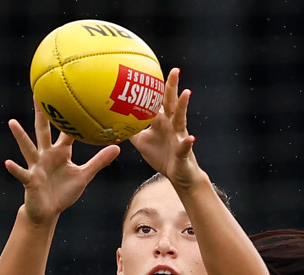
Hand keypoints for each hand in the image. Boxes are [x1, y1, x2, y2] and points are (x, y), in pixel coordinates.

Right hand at [5, 98, 119, 225]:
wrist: (48, 211)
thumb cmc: (64, 192)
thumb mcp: (84, 176)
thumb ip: (99, 161)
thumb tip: (117, 147)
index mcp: (60, 152)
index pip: (66, 130)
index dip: (68, 115)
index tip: (69, 95)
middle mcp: (46, 155)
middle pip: (43, 131)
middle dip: (41, 114)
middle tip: (37, 92)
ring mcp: (36, 166)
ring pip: (28, 148)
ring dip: (20, 136)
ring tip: (12, 123)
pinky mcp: (30, 181)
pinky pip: (22, 174)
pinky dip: (15, 169)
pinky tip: (7, 163)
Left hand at [129, 67, 198, 189]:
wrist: (177, 175)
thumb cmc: (161, 156)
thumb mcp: (141, 142)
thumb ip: (131, 129)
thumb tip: (112, 120)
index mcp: (161, 121)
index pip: (158, 100)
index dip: (154, 88)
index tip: (150, 70)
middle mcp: (171, 125)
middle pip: (171, 103)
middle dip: (172, 87)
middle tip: (174, 70)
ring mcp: (179, 137)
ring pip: (181, 118)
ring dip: (183, 106)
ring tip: (186, 93)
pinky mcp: (184, 151)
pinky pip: (185, 147)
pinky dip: (187, 143)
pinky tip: (190, 139)